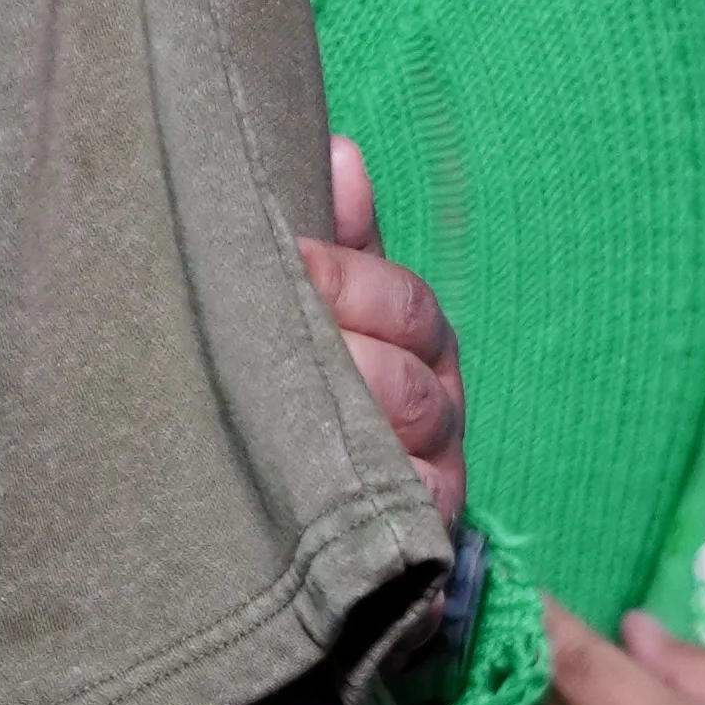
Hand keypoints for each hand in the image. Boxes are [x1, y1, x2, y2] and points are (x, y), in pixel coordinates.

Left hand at [299, 137, 461, 532]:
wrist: (308, 537)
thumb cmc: (313, 397)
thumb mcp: (326, 310)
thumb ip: (339, 243)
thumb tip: (341, 154)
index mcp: (420, 344)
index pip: (403, 300)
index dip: (342, 277)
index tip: (280, 256)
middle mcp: (439, 411)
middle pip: (407, 372)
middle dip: (339, 349)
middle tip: (266, 337)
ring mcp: (432, 482)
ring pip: (403, 443)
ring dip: (341, 421)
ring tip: (276, 409)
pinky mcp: (419, 550)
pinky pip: (406, 519)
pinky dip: (371, 501)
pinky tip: (316, 490)